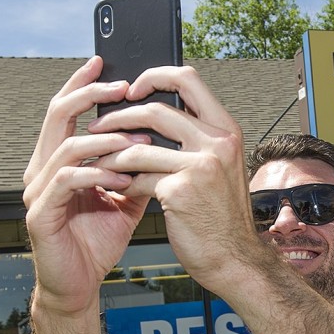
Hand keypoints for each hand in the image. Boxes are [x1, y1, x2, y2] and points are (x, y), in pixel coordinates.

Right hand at [23, 57, 150, 315]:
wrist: (81, 283)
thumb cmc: (98, 239)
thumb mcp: (126, 197)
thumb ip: (136, 167)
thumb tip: (163, 139)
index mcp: (59, 160)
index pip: (67, 111)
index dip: (84, 85)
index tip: (108, 64)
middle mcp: (42, 169)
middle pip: (58, 116)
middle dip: (90, 96)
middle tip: (122, 88)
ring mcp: (37, 191)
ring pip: (66, 147)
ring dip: (105, 140)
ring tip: (137, 140)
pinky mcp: (40, 214)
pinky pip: (68, 182)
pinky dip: (97, 174)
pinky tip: (122, 176)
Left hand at [86, 64, 256, 294]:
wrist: (234, 257)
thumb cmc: (222, 216)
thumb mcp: (220, 168)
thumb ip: (196, 140)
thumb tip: (154, 116)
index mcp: (226, 131)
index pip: (188, 79)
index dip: (155, 75)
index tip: (133, 88)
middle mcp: (217, 143)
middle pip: (155, 109)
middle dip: (118, 116)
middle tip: (99, 126)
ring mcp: (200, 166)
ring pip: (138, 147)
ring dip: (111, 155)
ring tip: (100, 162)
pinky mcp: (179, 191)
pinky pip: (138, 178)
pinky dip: (123, 184)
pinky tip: (119, 190)